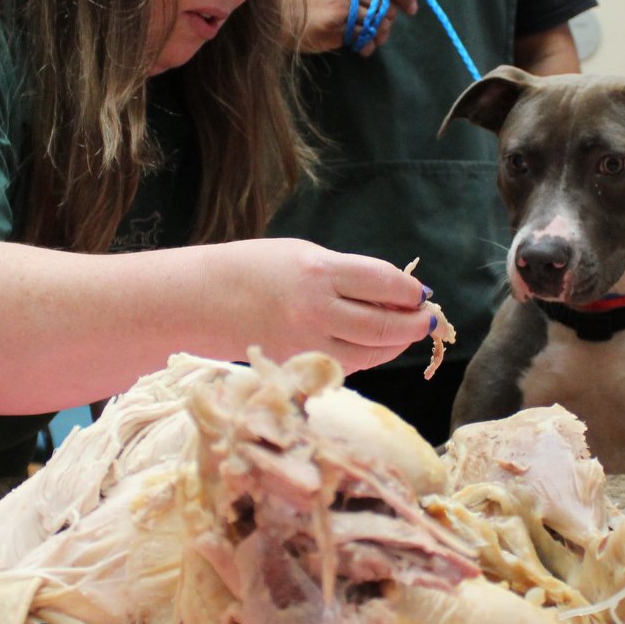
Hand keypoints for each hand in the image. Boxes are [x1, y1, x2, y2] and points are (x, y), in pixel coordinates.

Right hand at [234, 238, 438, 371]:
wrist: (198, 301)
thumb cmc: (253, 269)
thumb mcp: (303, 256)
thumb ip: (348, 275)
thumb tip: (395, 294)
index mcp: (318, 272)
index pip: (385, 284)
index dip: (410, 291)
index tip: (419, 294)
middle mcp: (315, 310)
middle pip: (384, 326)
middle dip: (413, 324)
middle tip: (425, 319)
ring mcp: (306, 344)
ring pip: (370, 354)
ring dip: (394, 345)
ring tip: (403, 333)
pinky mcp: (297, 367)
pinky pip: (346, 366)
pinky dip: (366, 357)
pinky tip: (370, 345)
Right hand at [291, 0, 417, 54]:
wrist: (285, 16)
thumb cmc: (316, 1)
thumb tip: (397, 4)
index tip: (411, 9)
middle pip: (387, 7)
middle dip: (386, 22)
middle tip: (377, 29)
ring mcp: (344, 4)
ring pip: (378, 25)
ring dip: (377, 36)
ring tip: (365, 38)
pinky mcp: (338, 23)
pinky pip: (365, 38)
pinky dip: (366, 46)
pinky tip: (358, 45)